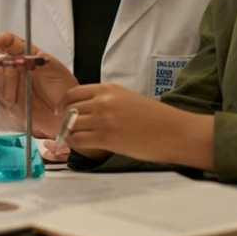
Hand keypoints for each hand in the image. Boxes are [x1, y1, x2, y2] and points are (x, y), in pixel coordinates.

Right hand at [0, 32, 78, 137]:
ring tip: (13, 91)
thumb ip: (38, 61)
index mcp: (29, 56)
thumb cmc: (64, 89)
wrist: (66, 113)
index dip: (1, 41)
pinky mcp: (7, 101)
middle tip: (2, 68)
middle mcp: (17, 69)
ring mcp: (11, 85)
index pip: (11, 43)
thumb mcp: (54, 69)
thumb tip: (21, 57)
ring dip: (1, 83)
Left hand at [61, 83, 212, 167]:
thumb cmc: (156, 118)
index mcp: (108, 89)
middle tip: (66, 129)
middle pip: (70, 109)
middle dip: (65, 120)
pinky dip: (73, 144)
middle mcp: (103, 101)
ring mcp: (103, 119)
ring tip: (72, 139)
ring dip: (68, 132)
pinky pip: (78, 140)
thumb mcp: (128, 99)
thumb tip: (89, 112)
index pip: (73, 93)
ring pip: (71, 125)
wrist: (174, 131)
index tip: (62, 112)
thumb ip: (107, 102)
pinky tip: (77, 146)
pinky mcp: (106, 138)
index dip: (64, 104)